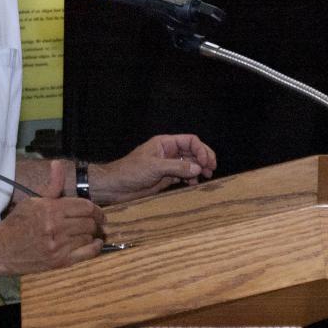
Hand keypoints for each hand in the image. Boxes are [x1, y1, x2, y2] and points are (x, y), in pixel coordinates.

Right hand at [0, 160, 104, 273]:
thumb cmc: (17, 223)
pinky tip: (96, 243)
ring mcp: (59, 246)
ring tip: (89, 232)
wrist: (2, 248)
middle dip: (95, 221)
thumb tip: (58, 163)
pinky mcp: (60, 261)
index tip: (97, 212)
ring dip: (91, 234)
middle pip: (89, 222)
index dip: (96, 209)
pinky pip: (87, 253)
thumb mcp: (32, 200)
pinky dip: (95, 247)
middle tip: (95, 222)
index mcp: (51, 209)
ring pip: (88, 237)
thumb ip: (52, 185)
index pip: (85, 206)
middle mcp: (56, 227)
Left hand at [91, 134, 216, 204]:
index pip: (190, 141)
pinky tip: (193, 184)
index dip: (201, 149)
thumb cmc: (130, 172)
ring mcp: (168, 166)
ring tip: (206, 177)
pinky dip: (191, 179)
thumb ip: (177, 167)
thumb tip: (198, 167)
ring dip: (199, 169)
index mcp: (165, 143)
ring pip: (190, 164)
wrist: (115, 186)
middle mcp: (168, 153)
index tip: (206, 162)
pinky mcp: (166, 178)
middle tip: (211, 170)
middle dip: (204, 159)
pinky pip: (183, 176)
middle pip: (193, 151)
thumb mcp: (154, 167)